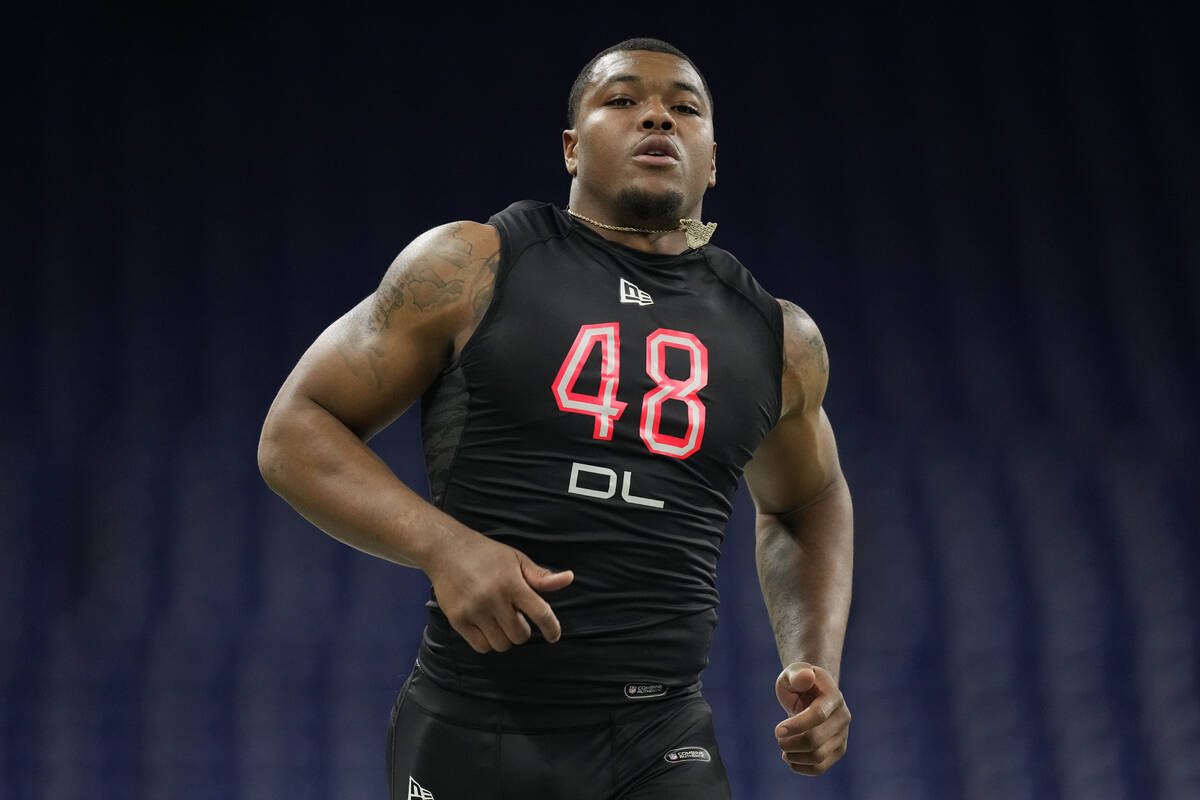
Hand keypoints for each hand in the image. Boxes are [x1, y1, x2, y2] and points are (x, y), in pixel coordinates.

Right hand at [423, 531, 573, 653]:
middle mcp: (494, 598)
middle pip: (520, 635)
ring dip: (505, 638)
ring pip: (501, 644)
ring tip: (499, 621)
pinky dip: (487, 642)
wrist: (446, 550)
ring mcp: (474, 611)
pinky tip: (486, 627)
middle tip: (514, 615)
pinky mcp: (458, 620)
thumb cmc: (486, 554)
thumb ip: (540, 576)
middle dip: (522, 630)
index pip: (540, 613)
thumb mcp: (516, 559)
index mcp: (512, 583)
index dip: (551, 628)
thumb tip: (569, 578)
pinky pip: (481, 647)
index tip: (554, 636)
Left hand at [774, 662, 850, 774]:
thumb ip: (797, 673)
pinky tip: (790, 759)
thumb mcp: (793, 672)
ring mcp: (842, 734)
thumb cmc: (799, 681)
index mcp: (833, 695)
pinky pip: (821, 767)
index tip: (777, 731)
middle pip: (817, 740)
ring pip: (818, 756)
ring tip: (783, 747)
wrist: (812, 692)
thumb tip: (805, 677)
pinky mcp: (838, 749)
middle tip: (778, 738)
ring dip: (795, 756)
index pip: (818, 715)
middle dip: (791, 743)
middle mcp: (843, 716)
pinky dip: (802, 767)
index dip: (796, 725)